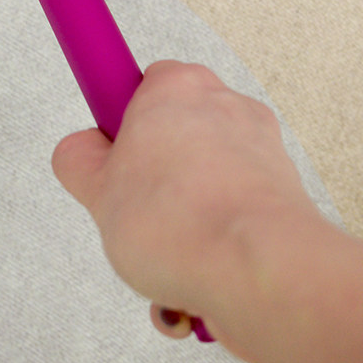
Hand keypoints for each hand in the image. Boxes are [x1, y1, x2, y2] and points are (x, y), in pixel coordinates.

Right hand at [52, 60, 316, 357]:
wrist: (260, 270)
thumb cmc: (182, 221)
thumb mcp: (96, 191)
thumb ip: (79, 161)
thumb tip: (80, 151)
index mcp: (174, 87)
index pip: (138, 84)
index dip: (119, 124)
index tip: (111, 154)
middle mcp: (222, 103)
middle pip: (172, 135)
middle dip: (151, 179)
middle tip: (133, 211)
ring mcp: (259, 144)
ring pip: (204, 180)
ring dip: (183, 219)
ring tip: (168, 258)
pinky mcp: (283, 187)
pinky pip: (235, 210)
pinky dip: (217, 240)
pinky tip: (199, 277)